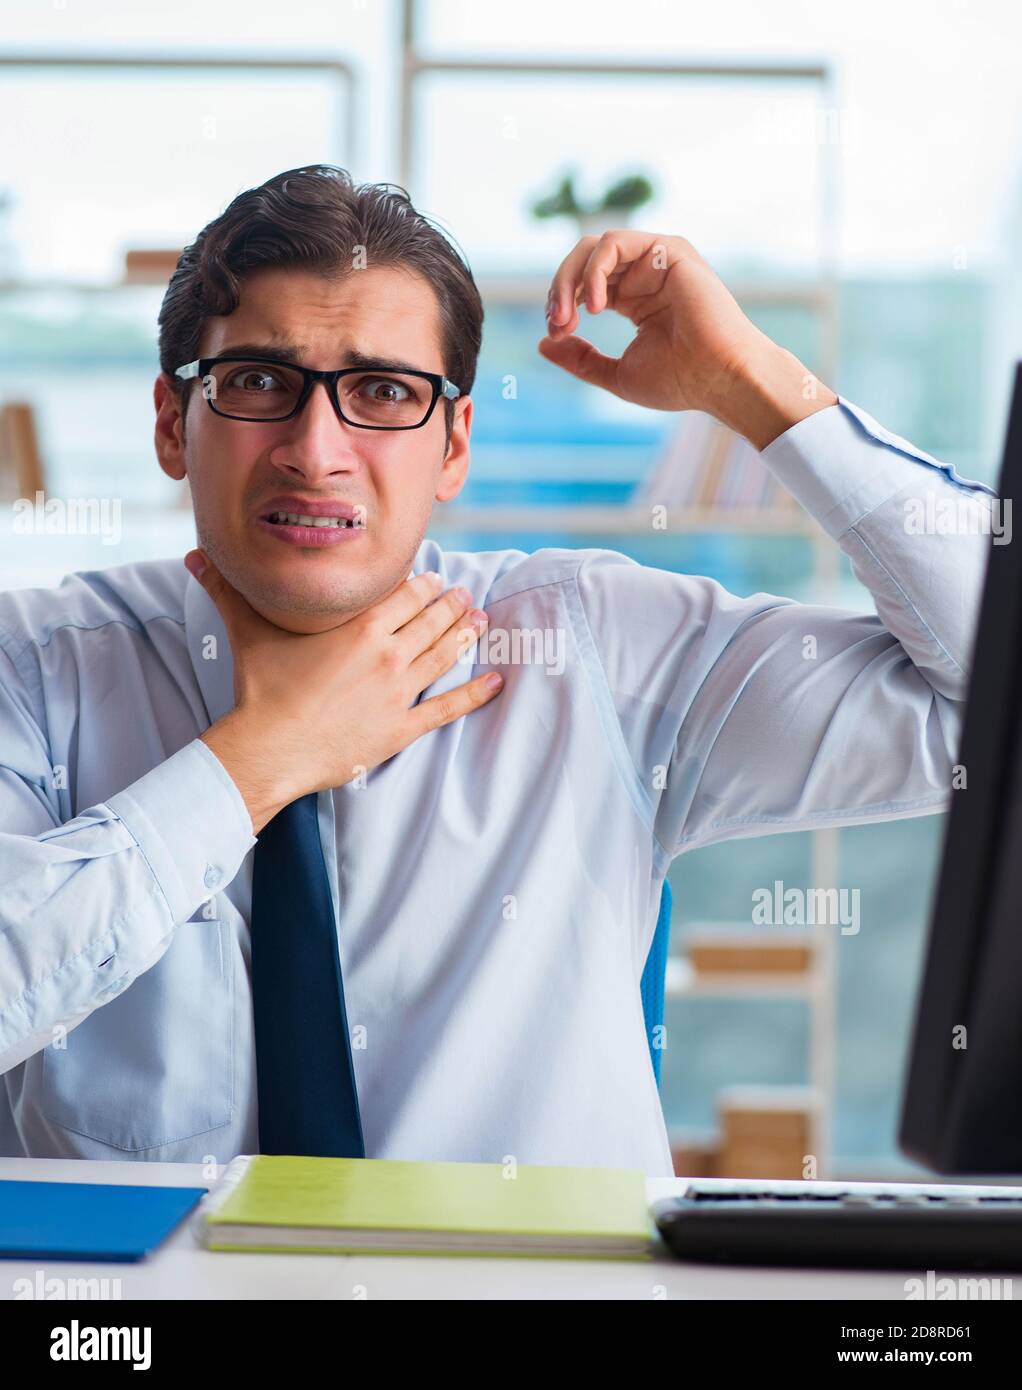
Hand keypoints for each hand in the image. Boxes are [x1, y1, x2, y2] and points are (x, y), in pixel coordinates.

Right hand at [188, 552, 502, 831]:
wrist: (268, 748)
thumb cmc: (260, 691)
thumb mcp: (249, 633)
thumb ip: (228, 591)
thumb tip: (193, 555)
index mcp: (360, 627)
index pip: (407, 594)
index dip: (424, 583)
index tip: (435, 578)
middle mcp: (388, 654)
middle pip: (432, 620)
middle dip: (452, 604)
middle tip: (465, 595)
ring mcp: (399, 693)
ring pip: (444, 655)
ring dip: (466, 635)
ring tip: (481, 621)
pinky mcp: (402, 728)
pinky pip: (448, 708)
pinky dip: (476, 694)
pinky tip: (497, 682)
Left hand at [537, 229, 836, 449]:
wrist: (719, 379)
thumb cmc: (679, 381)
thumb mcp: (616, 374)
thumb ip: (580, 358)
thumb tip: (543, 342)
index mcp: (633, 298)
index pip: (583, 285)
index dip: (559, 304)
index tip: (554, 334)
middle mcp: (644, 274)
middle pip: (584, 261)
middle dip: (559, 289)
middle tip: (554, 323)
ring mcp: (656, 259)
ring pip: (594, 247)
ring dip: (570, 280)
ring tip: (568, 315)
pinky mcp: (667, 250)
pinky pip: (614, 243)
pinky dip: (595, 271)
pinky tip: (595, 304)